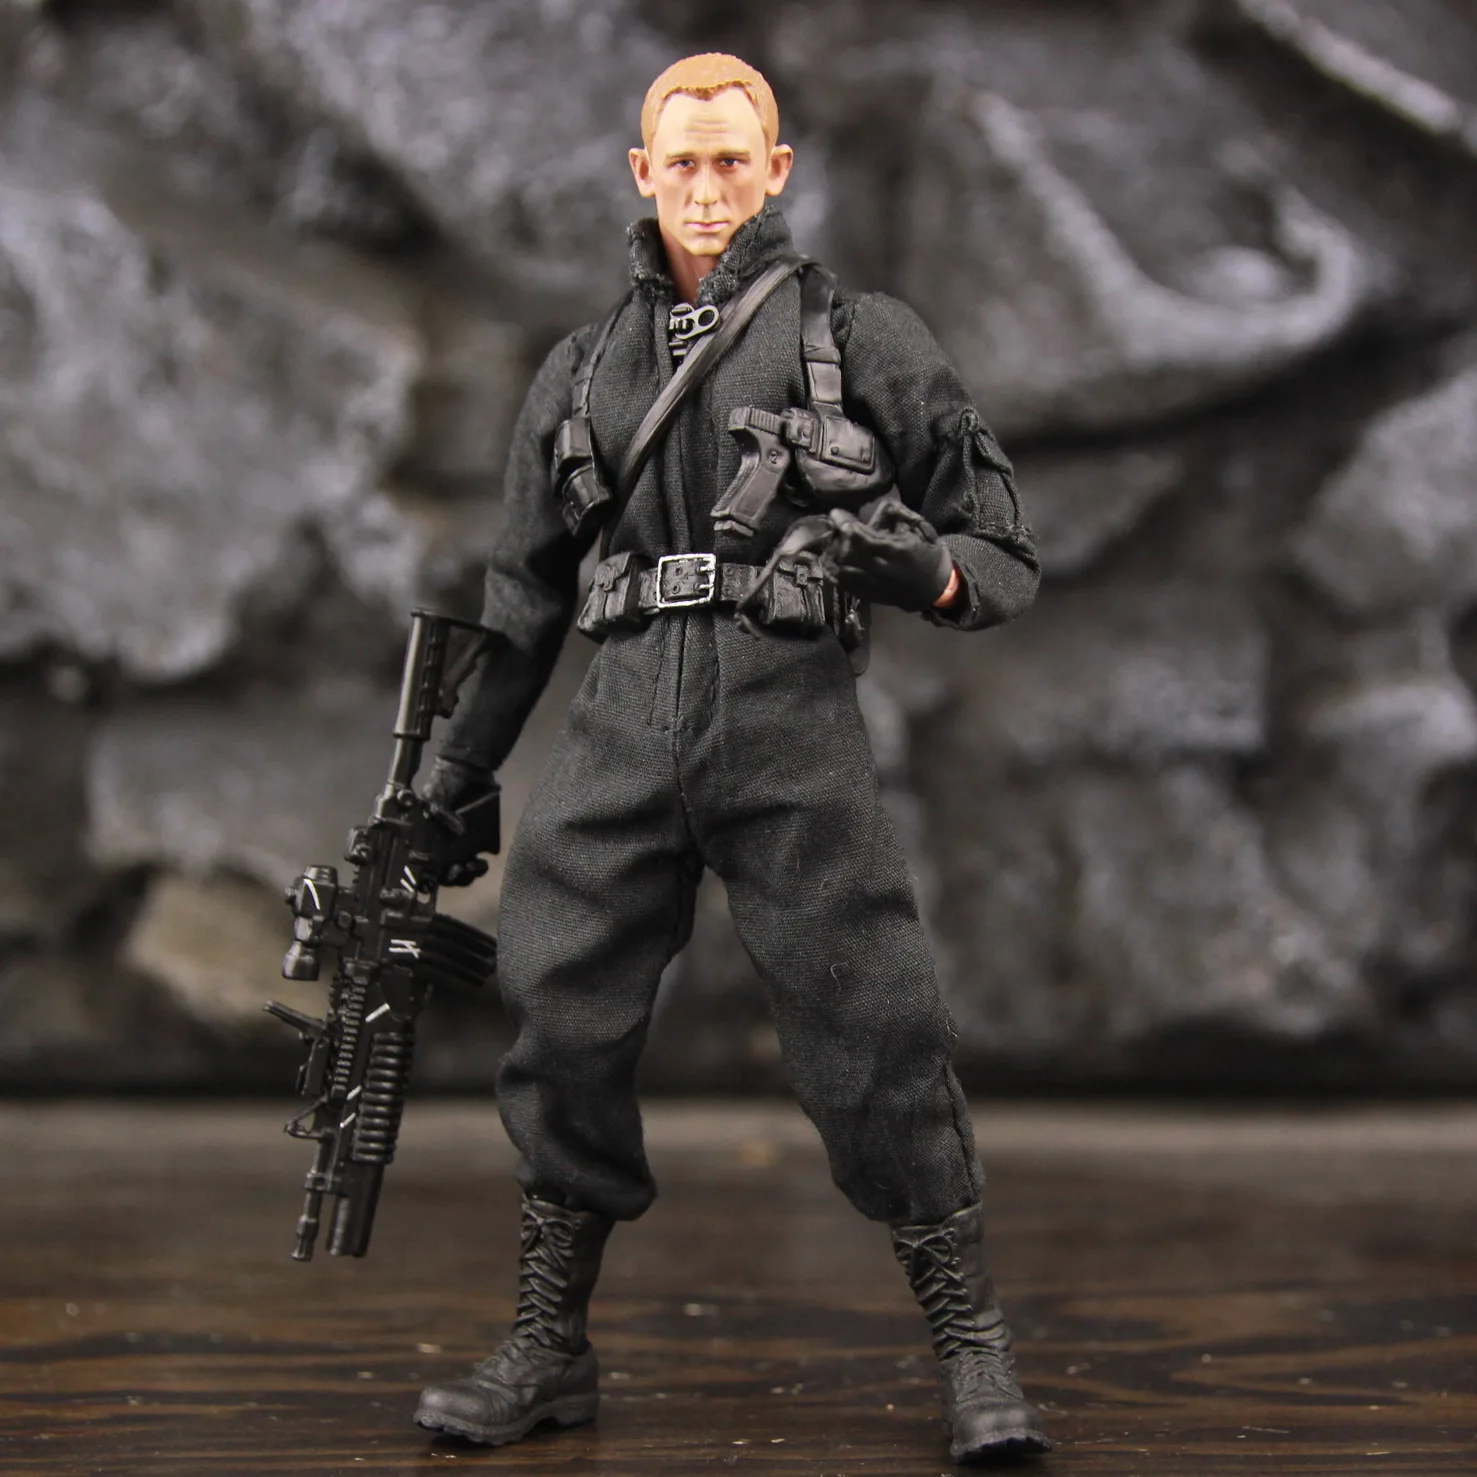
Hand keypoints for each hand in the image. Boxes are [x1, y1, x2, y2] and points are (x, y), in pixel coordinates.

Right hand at [420, 757, 497, 886]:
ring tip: (472, 866)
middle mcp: (444, 843)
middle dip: (452, 877)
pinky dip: (481, 866)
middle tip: (458, 870)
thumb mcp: (434, 794)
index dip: (430, 873)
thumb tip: (458, 831)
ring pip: (463, 869)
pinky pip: (481, 859)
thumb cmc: (445, 781)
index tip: (437, 871)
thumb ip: (440, 811)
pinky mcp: (480, 839)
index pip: (426, 862)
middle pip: (446, 871)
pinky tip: (482, 861)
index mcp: (428, 835)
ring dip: (467, 875)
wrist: (469, 767)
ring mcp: (463, 843)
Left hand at [824, 504, 953, 611]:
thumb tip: (879, 506)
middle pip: (847, 554)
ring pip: (842, 570)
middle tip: (832, 529)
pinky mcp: (869, 595)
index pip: (862, 536)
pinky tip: (828, 563)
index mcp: (895, 549)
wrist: (934, 587)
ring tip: (829, 544)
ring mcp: (874, 584)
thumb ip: (898, 515)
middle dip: (836, 539)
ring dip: (832, 556)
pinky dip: (833, 574)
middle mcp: (882, 568)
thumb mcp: (919, 528)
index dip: (845, 524)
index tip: (835, 514)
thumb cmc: (927, 553)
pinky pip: (844, 585)